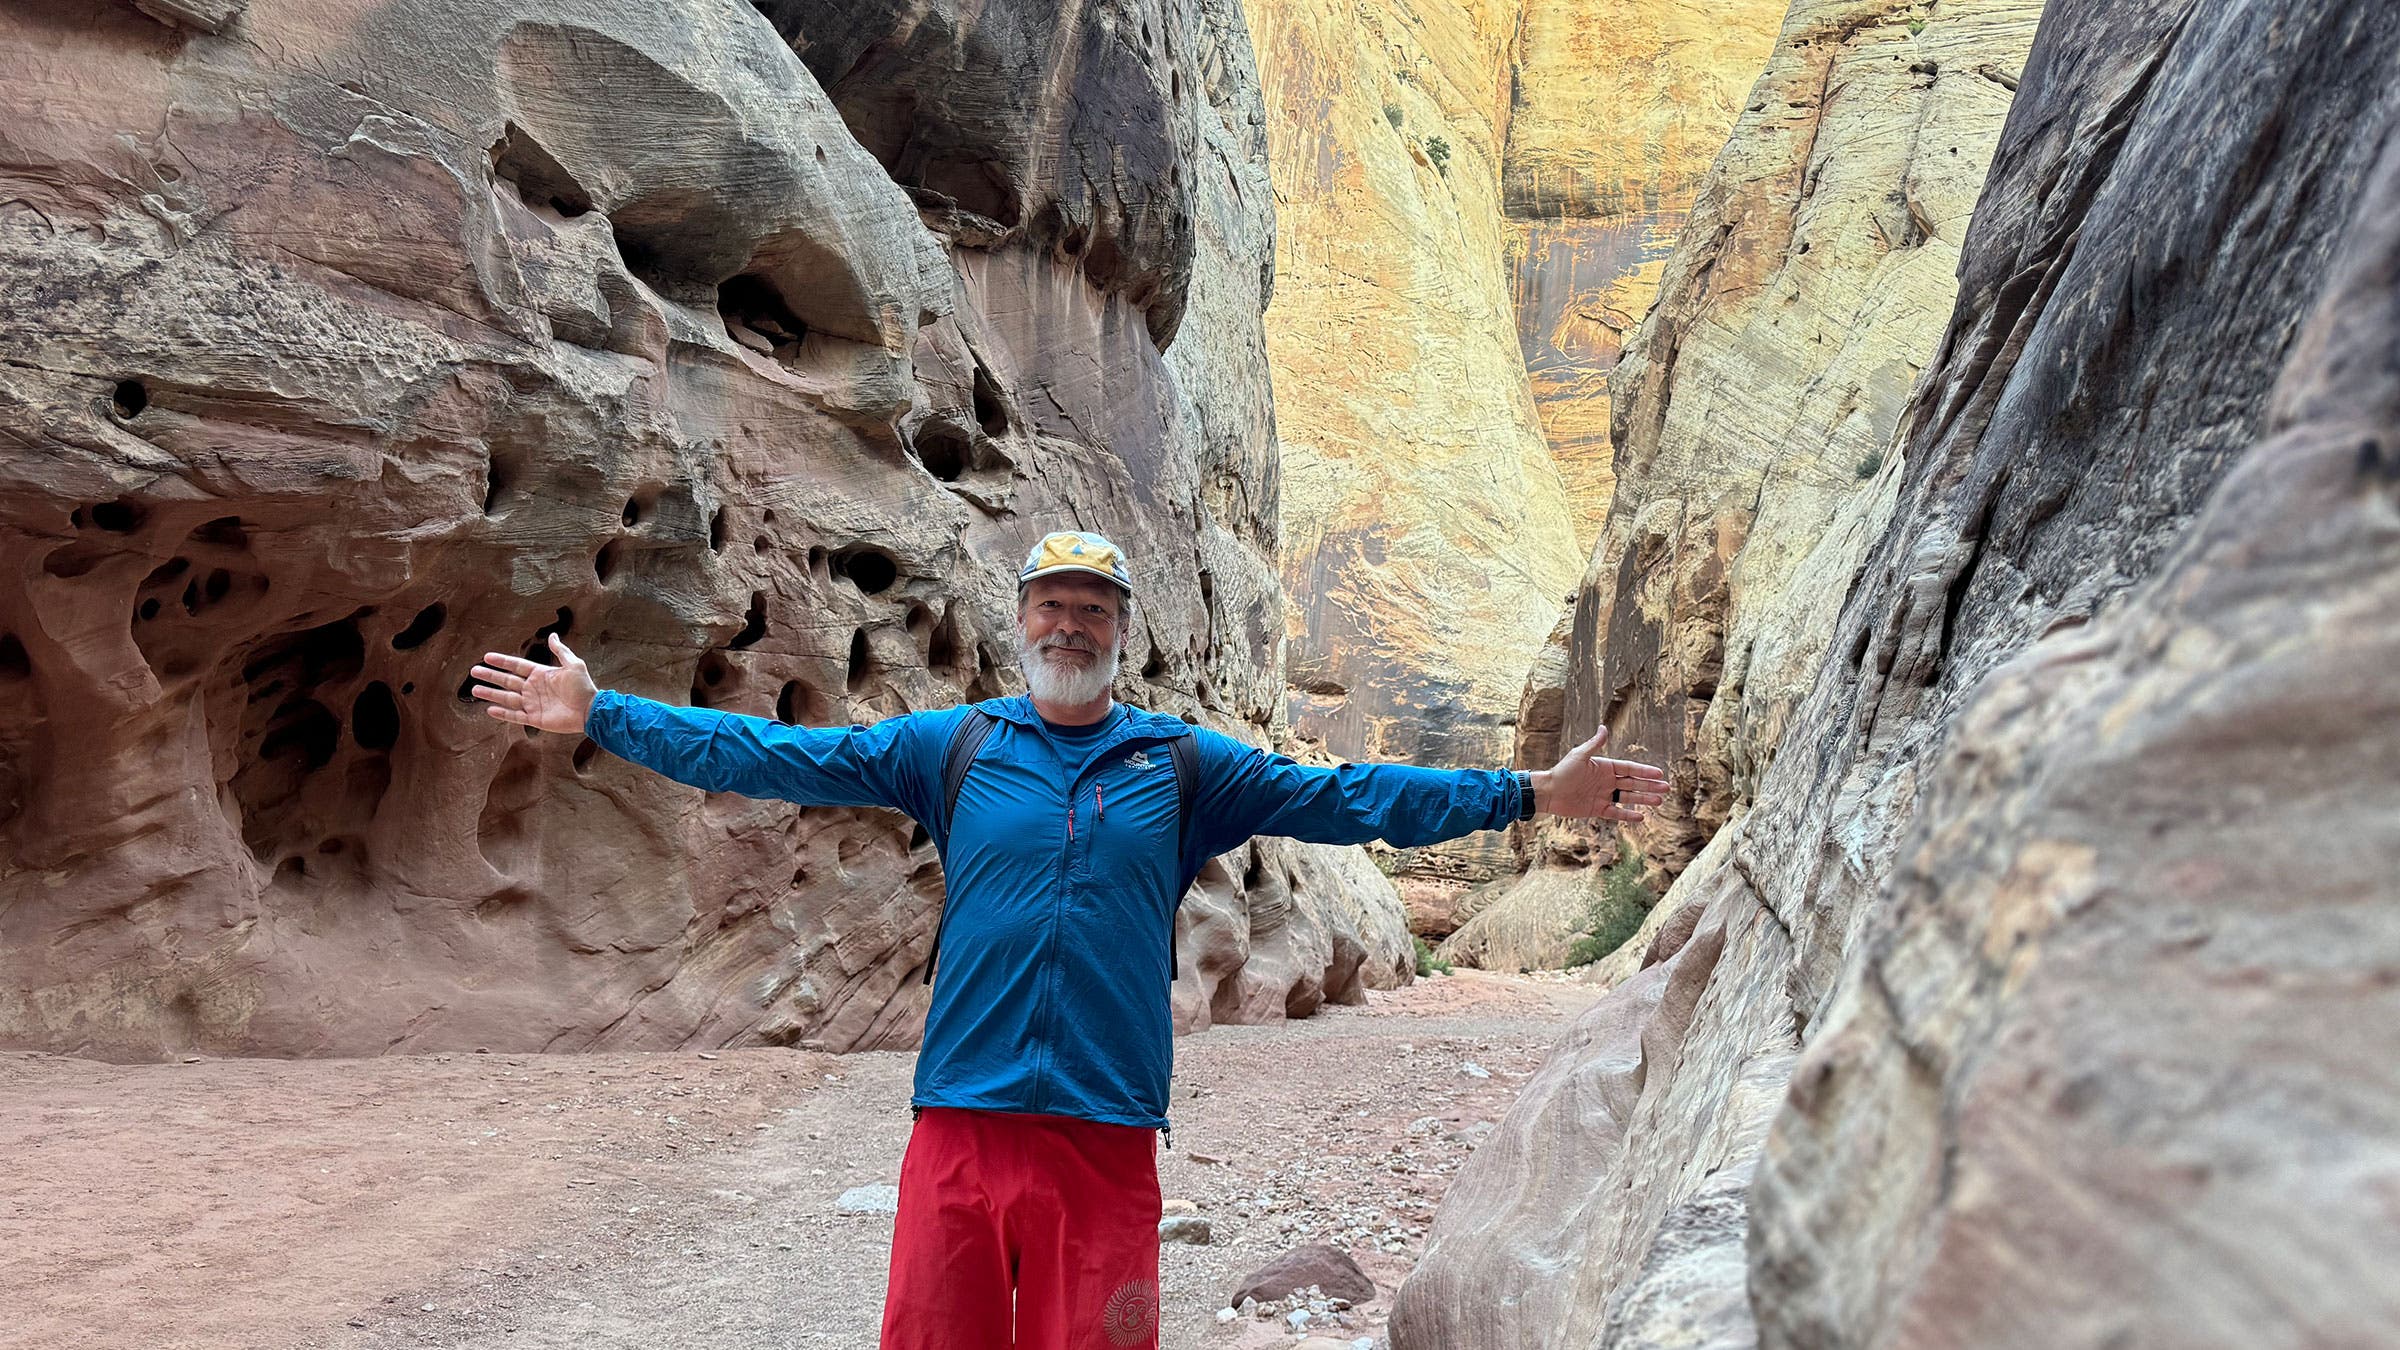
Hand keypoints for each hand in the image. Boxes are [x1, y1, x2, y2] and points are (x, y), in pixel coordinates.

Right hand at [470, 635, 597, 733]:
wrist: (591, 710)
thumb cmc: (584, 687)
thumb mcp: (573, 664)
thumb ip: (561, 650)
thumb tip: (552, 635)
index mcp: (541, 675)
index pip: (517, 666)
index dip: (502, 661)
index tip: (487, 657)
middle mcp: (534, 689)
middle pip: (507, 681)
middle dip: (490, 676)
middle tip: (473, 671)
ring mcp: (533, 704)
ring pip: (507, 698)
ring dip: (490, 694)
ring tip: (474, 690)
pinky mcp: (535, 719)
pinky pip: (515, 716)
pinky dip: (502, 713)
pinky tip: (489, 709)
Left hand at [1530, 725, 1668, 823]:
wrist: (1549, 792)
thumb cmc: (1563, 772)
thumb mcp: (1579, 756)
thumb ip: (1594, 744)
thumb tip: (1604, 728)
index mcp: (1605, 767)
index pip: (1630, 769)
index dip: (1645, 771)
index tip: (1660, 774)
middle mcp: (1606, 781)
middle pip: (1633, 783)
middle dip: (1650, 786)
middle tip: (1666, 789)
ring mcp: (1603, 795)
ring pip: (1628, 798)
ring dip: (1644, 799)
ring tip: (1659, 801)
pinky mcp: (1597, 809)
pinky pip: (1616, 813)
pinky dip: (1628, 815)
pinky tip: (1641, 817)